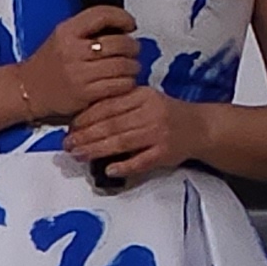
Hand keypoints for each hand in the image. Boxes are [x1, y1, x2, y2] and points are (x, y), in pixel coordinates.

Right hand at [15, 6, 144, 124]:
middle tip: (134, 49)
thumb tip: (122, 25)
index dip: (123, 17)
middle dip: (132, 46)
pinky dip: (127, 82)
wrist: (28, 90)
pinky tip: (125, 81)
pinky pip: (117, 85)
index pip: (102, 15)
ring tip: (131, 66)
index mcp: (66, 31)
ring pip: (121, 65)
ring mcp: (78, 73)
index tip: (130, 24)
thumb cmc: (49, 63)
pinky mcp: (84, 94)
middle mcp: (72, 50)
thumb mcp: (62, 36)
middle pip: (118, 42)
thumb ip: (87, 29)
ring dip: (133, 66)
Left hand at [66, 84, 206, 187]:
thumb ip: (120, 105)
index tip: (69, 127)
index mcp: (142, 95)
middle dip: (85, 136)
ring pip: (122, 142)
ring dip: (97, 150)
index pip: (108, 105)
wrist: (200, 127)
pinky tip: (109, 170)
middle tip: (67, 144)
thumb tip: (85, 119)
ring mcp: (158, 134)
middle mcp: (150, 112)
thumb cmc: (165, 113)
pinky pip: (141, 161)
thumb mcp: (144, 99)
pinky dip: (124, 166)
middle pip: (112, 125)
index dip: (86, 117)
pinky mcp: (165, 153)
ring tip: (79, 155)